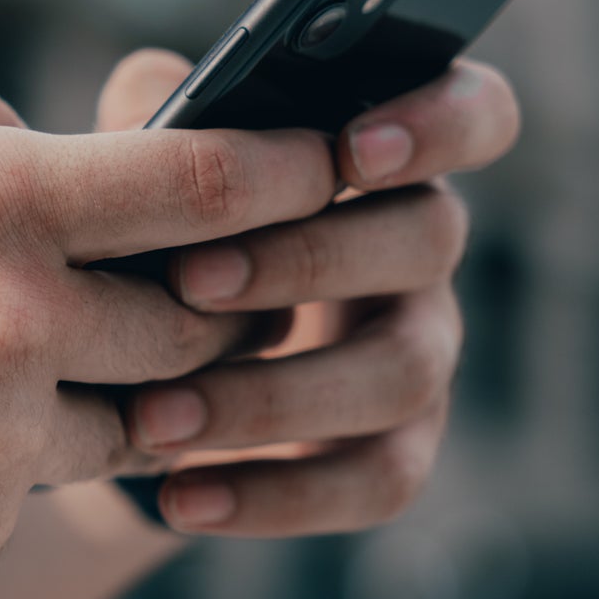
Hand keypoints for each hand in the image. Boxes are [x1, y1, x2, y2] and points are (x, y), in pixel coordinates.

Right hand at [0, 79, 340, 598]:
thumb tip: (55, 141)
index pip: (204, 186)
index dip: (286, 173)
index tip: (329, 167)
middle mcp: (13, 325)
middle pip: (190, 323)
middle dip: (183, 309)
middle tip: (142, 295)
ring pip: (125, 424)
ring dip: (87, 397)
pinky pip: (31, 495)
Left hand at [95, 49, 520, 536]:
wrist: (125, 376)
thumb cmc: (154, 240)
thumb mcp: (148, 170)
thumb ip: (157, 120)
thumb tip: (145, 101)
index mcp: (383, 161)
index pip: (473, 117)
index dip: (438, 125)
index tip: (352, 149)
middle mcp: (419, 253)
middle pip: (426, 239)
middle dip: (308, 259)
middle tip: (187, 282)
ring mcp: (420, 354)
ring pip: (399, 374)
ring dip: (272, 395)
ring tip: (153, 415)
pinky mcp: (395, 450)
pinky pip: (375, 482)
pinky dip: (273, 496)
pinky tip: (177, 497)